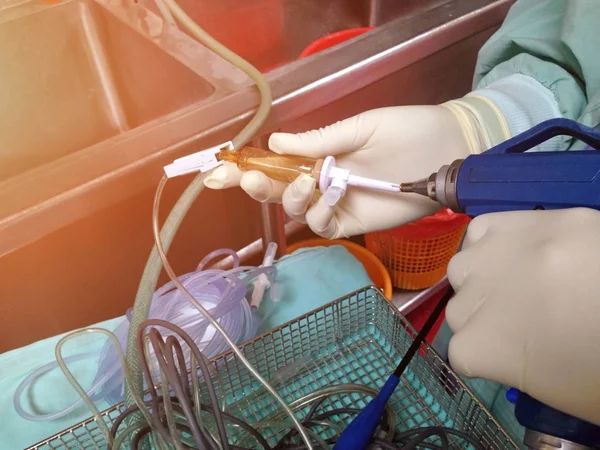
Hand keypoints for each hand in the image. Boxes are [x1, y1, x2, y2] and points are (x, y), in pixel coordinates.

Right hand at [205, 105, 493, 237]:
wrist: (446, 150)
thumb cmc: (406, 132)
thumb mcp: (360, 127)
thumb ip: (320, 140)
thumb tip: (276, 142)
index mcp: (321, 155)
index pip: (277, 165)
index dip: (248, 169)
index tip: (220, 170)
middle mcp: (323, 182)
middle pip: (279, 191)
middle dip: (257, 187)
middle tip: (248, 179)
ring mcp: (338, 204)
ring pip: (298, 211)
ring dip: (292, 199)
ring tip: (309, 182)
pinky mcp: (355, 223)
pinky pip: (325, 227)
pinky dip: (319, 215)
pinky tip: (329, 198)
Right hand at [446, 208, 599, 425]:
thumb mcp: (552, 387)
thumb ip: (508, 362)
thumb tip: (502, 339)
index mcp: (482, 347)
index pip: (458, 353)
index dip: (489, 356)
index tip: (517, 355)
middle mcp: (479, 295)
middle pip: (458, 309)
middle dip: (486, 318)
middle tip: (528, 322)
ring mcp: (503, 253)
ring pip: (462, 268)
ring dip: (486, 279)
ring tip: (525, 282)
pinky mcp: (532, 220)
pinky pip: (483, 230)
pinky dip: (494, 243)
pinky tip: (522, 254)